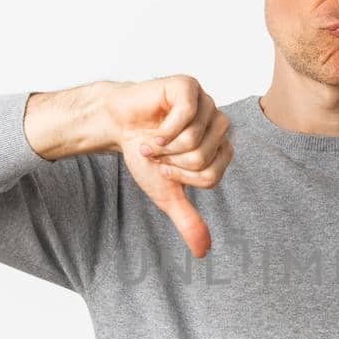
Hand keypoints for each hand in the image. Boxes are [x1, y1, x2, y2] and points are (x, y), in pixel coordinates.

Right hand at [105, 74, 233, 257]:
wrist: (117, 126)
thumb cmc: (145, 155)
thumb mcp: (167, 193)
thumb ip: (188, 219)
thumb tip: (204, 252)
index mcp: (220, 147)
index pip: (212, 176)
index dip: (183, 177)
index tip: (165, 168)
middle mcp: (218, 122)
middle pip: (205, 158)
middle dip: (173, 162)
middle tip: (158, 153)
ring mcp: (206, 102)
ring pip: (196, 138)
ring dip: (167, 147)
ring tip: (154, 140)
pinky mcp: (188, 86)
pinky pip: (186, 114)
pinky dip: (164, 130)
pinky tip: (153, 129)